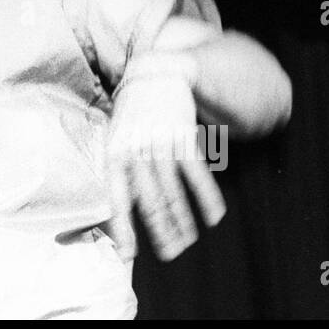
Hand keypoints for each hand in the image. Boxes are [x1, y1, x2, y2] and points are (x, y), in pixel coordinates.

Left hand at [103, 54, 225, 261]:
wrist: (154, 72)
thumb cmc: (132, 114)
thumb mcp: (116, 138)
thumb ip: (121, 171)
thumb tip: (122, 210)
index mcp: (115, 155)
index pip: (117, 199)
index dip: (123, 229)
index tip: (128, 255)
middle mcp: (136, 152)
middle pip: (150, 201)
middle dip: (160, 232)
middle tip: (170, 255)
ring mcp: (160, 144)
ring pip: (173, 192)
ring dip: (183, 221)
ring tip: (189, 241)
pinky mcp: (183, 137)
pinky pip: (197, 174)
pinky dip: (207, 197)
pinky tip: (214, 216)